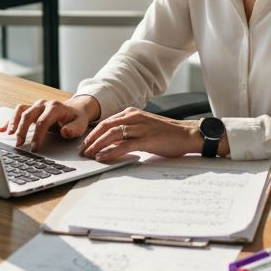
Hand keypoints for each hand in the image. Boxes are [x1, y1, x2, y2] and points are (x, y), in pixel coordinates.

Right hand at [1, 95, 99, 149]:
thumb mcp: (80, 125)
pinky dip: (9, 120)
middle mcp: (43, 104)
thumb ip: (73, 129)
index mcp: (55, 107)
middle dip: (22, 130)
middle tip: (19, 144)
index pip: (43, 122)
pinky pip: (18, 111)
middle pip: (28, 115)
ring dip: (13, 123)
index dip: (37, 135)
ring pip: (21, 111)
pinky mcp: (31, 109)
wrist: (75, 110)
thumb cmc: (76, 119)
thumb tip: (64, 131)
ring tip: (9, 135)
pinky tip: (3, 129)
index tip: (34, 148)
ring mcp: (36, 105)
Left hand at [81, 108, 205, 160]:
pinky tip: (103, 156)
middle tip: (82, 150)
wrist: (187, 134)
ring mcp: (140, 127)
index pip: (106, 122)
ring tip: (89, 155)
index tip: (85, 143)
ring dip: (97, 145)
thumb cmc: (166, 134)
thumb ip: (128, 133)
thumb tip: (110, 143)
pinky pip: (124, 145)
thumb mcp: (143, 129)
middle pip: (105, 126)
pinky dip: (110, 151)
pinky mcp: (146, 139)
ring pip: (112, 134)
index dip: (93, 133)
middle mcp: (134, 117)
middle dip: (91, 139)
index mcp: (132, 113)